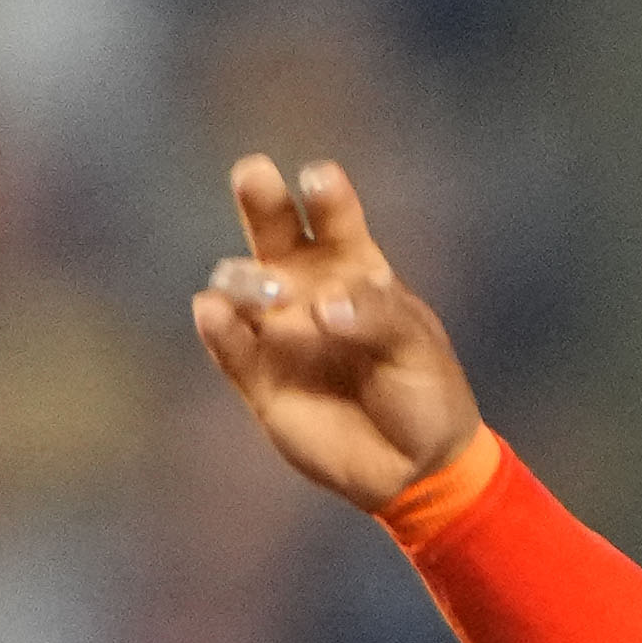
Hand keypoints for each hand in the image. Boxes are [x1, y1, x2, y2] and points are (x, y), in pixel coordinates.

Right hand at [189, 155, 487, 516]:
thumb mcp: (415, 348)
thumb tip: (322, 305)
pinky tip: (215, 312)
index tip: (319, 179)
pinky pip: (228, 343)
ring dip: (246, 277)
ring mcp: (279, 331)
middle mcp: (309, 288)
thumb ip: (374, 317)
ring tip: (270, 291)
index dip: (325, 195)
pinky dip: (217, 325)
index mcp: (356, 269)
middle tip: (254, 174)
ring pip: (241, 284)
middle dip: (262, 200)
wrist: (414, 468)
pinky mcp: (258, 377)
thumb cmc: (426, 393)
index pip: (335, 218)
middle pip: (275, 231)